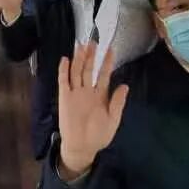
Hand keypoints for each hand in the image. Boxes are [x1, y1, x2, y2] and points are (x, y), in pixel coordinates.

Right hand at [58, 42, 127, 178]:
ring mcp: (75, 93)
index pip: (104, 75)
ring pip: (77, 72)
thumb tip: (125, 85)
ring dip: (79, 59)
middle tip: (94, 41)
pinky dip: (64, 71)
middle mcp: (87, 91)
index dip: (107, 62)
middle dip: (92, 56)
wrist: (82, 147)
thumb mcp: (113, 120)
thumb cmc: (98, 135)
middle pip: (89, 69)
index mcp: (100, 95)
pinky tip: (65, 60)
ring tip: (82, 45)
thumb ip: (118, 103)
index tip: (111, 49)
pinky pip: (64, 82)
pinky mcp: (65, 98)